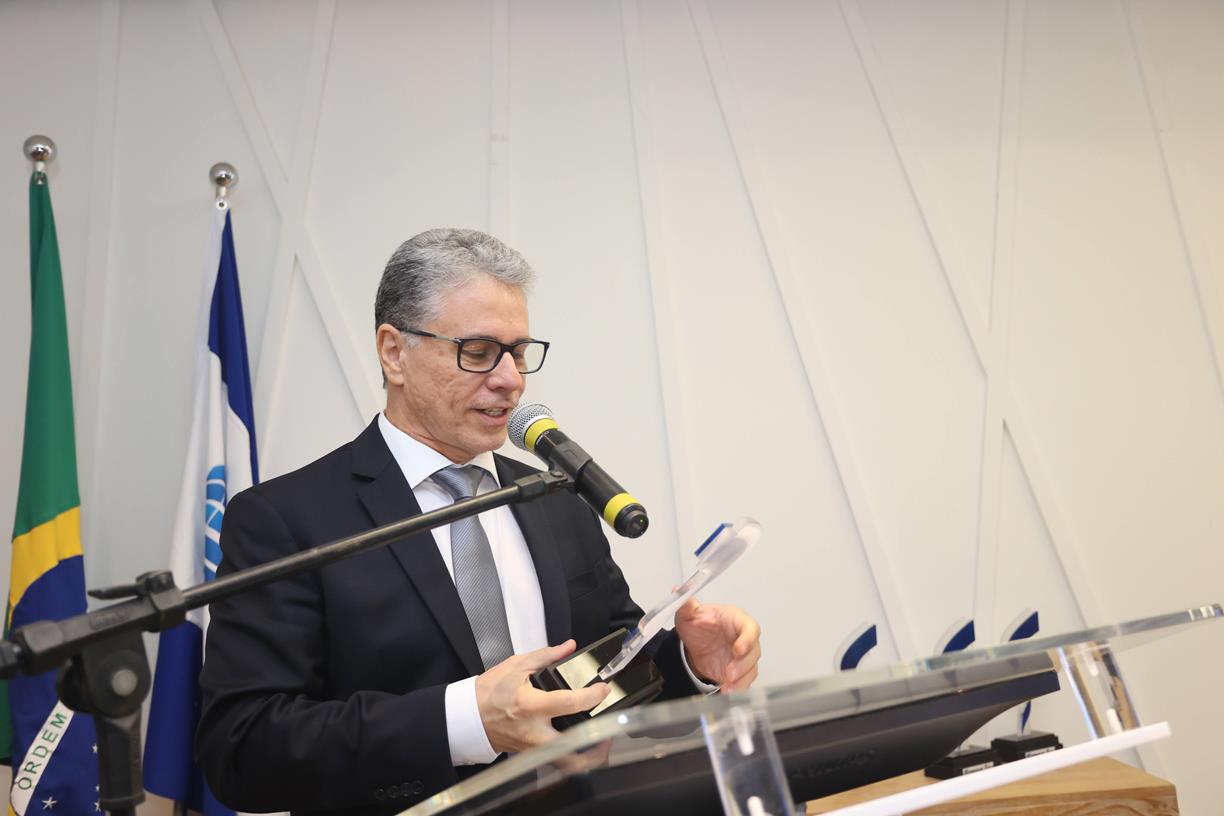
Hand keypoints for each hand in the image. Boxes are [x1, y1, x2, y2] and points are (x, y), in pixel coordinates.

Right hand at [475, 640, 610, 753]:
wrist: (468, 716)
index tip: (603, 689)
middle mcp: (534, 731)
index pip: (570, 703)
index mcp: (531, 705)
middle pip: (573, 749)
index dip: (593, 696)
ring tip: (601, 744)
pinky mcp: (531, 755)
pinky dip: (572, 757)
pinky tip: (580, 744)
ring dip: (588, 758)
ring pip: (567, 765)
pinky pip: (557, 762)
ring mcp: (533, 748)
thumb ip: (546, 655)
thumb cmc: (488, 693)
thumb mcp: (516, 666)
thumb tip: (568, 647)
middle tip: (610, 732)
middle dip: (597, 746)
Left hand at [674, 598, 760, 691]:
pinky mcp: (740, 671)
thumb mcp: (689, 614)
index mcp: (735, 619)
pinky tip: (726, 690)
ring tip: (727, 684)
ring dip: (741, 678)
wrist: (695, 646)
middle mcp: (743, 638)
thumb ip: (686, 605)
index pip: (749, 627)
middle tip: (729, 673)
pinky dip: (738, 687)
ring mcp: (744, 656)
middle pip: (754, 650)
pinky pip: (745, 680)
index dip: (747, 639)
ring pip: (751, 667)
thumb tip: (678, 590)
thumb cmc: (699, 626)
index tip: (738, 649)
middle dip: (743, 663)